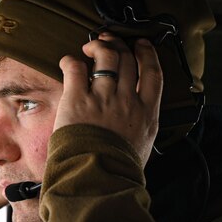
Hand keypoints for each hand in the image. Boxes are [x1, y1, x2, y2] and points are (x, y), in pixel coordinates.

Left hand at [54, 33, 162, 166]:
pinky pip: (76, 68)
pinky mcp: (78, 100)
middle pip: (128, 60)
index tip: (141, 46)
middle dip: (119, 45)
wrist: (98, 181)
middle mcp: (127, 101)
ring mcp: (103, 99)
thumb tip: (139, 124)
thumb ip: (142, 128)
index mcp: (147, 114)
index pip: (153, 74)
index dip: (147, 54)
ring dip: (98, 46)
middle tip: (110, 41)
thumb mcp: (143, 147)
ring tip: (90, 46)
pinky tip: (68, 61)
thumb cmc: (118, 171)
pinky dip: (71, 60)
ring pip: (106, 57)